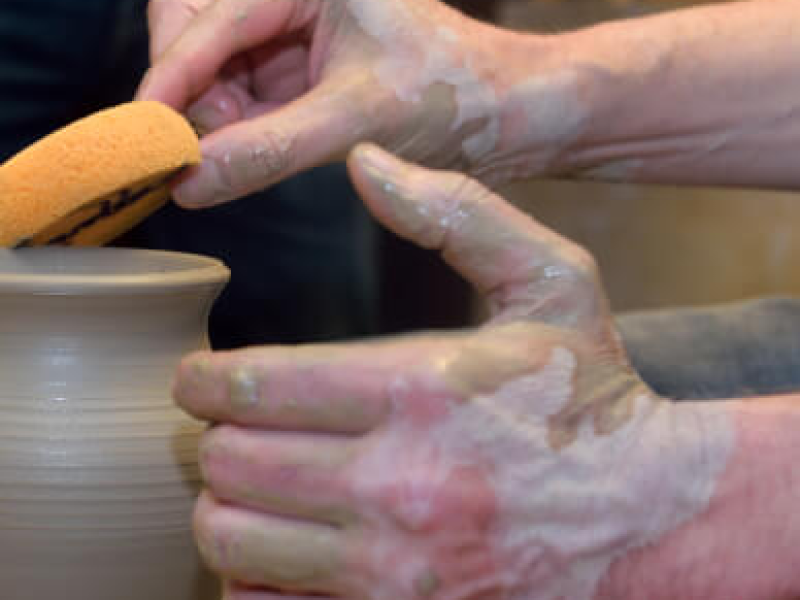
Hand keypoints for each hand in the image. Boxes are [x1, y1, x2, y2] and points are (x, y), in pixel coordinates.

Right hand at [137, 0, 571, 206]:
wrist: (507, 116)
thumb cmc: (452, 94)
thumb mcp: (354, 120)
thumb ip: (268, 150)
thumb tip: (192, 182)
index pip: (211, 17)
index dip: (171, 76)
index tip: (147, 132)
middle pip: (199, 34)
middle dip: (193, 94)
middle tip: (196, 149)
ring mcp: (297, 33)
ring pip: (219, 71)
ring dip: (215, 116)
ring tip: (235, 156)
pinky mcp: (305, 71)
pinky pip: (247, 96)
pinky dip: (239, 128)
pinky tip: (250, 154)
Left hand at [173, 146, 731, 599]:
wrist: (647, 515)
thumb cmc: (589, 393)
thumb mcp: (551, 281)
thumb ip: (459, 213)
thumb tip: (368, 162)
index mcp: (421, 388)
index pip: (258, 386)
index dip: (203, 380)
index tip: (197, 378)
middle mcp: (397, 483)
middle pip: (231, 462)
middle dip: (214, 436)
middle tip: (229, 425)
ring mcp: (394, 567)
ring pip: (232, 537)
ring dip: (223, 503)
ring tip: (248, 480)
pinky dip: (251, 573)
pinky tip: (281, 541)